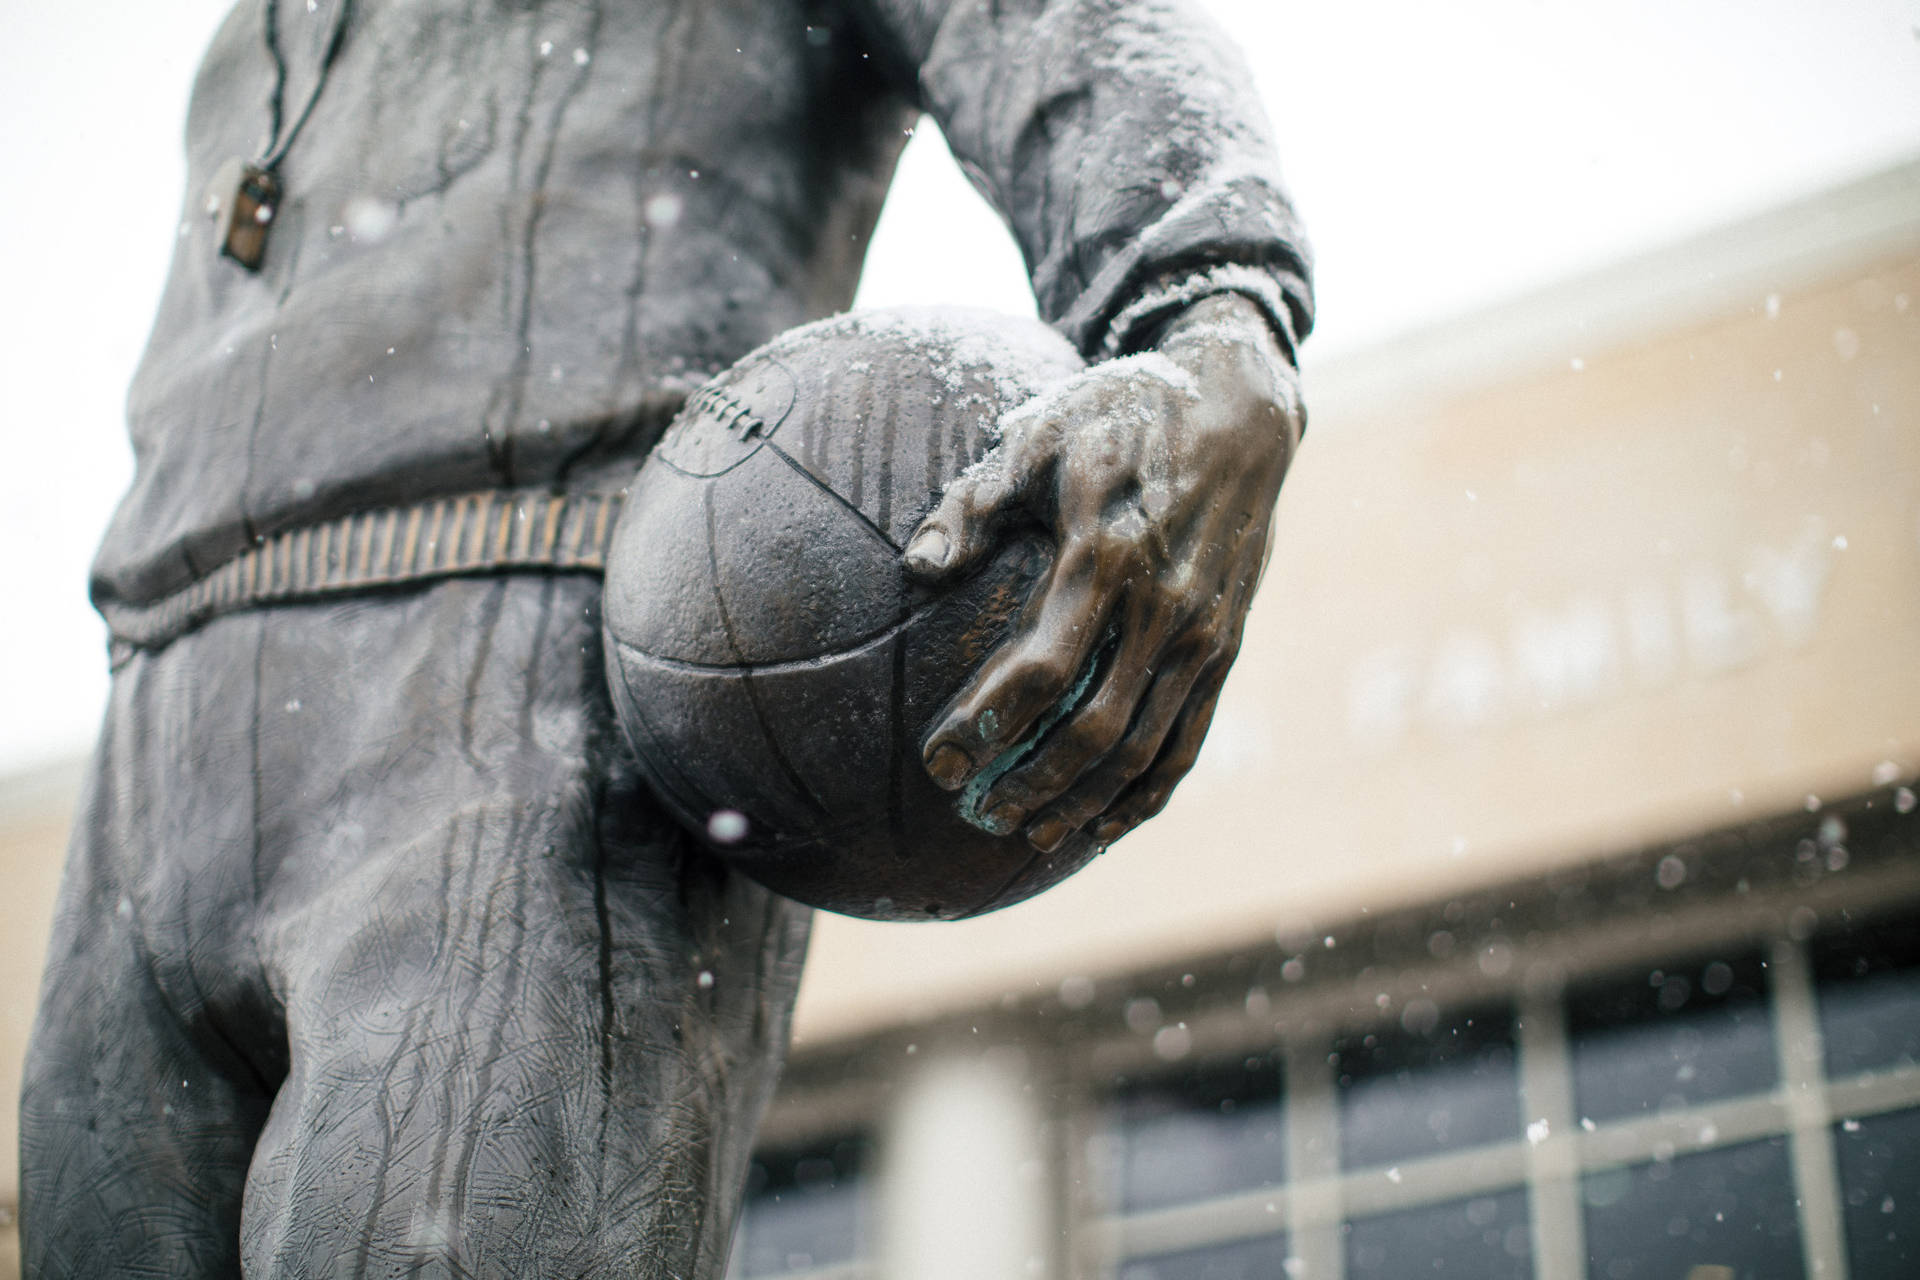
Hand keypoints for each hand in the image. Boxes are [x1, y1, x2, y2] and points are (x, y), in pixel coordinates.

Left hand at [904, 292, 1302, 852]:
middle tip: (971, 809)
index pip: (1042, 667)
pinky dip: (1147, 794)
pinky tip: (1104, 826)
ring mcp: (1203, 635)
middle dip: (1029, 780)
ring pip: (1143, 749)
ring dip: (1084, 801)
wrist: (1238, 409)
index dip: (988, 722)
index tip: (938, 760)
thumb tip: (915, 570)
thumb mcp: (1037, 434)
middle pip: (1094, 727)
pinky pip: (1188, 739)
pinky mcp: (1226, 648)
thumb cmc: (1120, 417)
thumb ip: (971, 504)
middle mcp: (1163, 607)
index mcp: (1108, 555)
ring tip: (1027, 832)